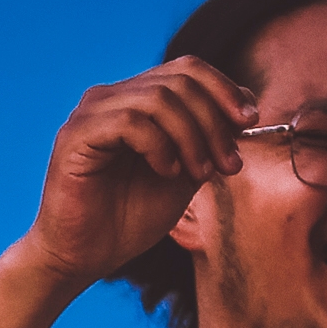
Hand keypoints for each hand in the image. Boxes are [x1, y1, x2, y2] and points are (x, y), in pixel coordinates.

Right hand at [16, 56, 252, 290]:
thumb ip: (210, 137)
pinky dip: (159, 146)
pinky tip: (165, 171)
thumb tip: (246, 104)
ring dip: (191, 136)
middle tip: (227, 164)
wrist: (85, 257)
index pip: (188, 69)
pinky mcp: (75, 136)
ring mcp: (91, 114)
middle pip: (179, 80)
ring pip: (158, 98)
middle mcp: (111, 98)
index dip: (224, 89)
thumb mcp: (187, 172)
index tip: (250, 121)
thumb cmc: (128, 219)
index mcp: (135, 100)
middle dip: (214, 121)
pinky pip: (130, 122)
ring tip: (198, 173)